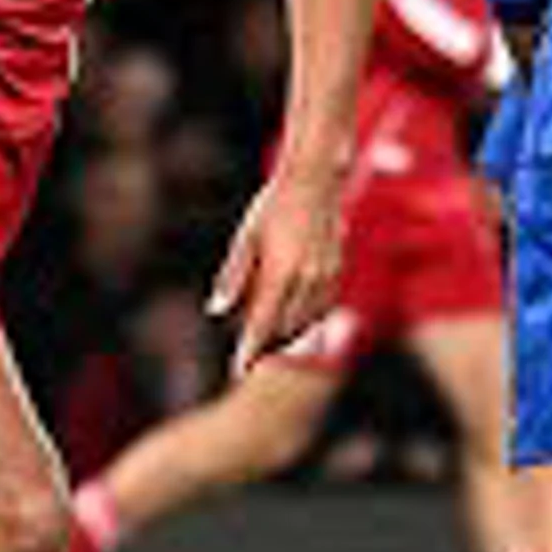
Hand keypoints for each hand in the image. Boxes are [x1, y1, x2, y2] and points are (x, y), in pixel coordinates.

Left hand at [209, 161, 344, 376]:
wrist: (315, 181)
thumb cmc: (272, 206)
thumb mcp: (245, 238)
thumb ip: (232, 277)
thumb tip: (214, 311)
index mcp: (280, 272)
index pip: (262, 325)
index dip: (249, 351)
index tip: (238, 370)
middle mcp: (306, 279)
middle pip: (284, 330)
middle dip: (266, 346)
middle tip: (248, 355)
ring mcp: (325, 276)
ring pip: (306, 323)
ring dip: (287, 336)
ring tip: (268, 342)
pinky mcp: (337, 271)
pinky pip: (322, 308)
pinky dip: (307, 321)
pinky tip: (294, 319)